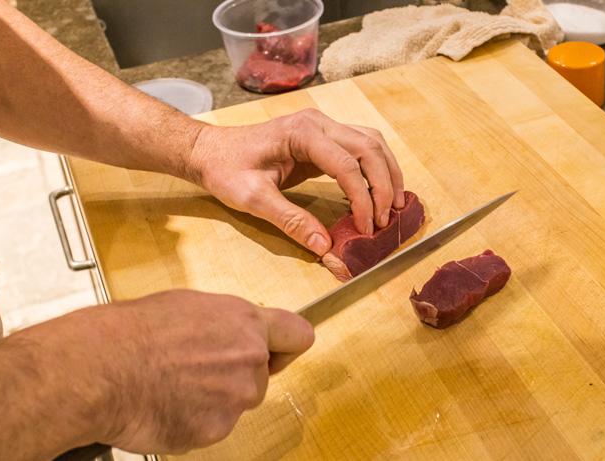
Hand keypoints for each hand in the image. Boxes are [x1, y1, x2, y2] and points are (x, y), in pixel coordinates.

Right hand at [59, 290, 313, 453]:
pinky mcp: (214, 431)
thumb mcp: (187, 305)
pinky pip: (211, 427)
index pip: (298, 336)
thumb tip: (227, 332)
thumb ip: (223, 323)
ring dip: (212, 400)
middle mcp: (250, 361)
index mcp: (246, 323)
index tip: (276, 353)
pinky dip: (191, 421)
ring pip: (234, 404)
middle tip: (192, 369)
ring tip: (171, 385)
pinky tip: (163, 404)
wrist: (100, 369)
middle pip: (259, 377)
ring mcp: (234, 399)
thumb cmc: (133, 331)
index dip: (286, 347)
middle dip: (234, 377)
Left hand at [184, 108, 404, 254]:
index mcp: (302, 133)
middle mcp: (318, 123)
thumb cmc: (226, 170)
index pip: (348, 164)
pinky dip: (375, 168)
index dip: (363, 198)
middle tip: (387, 219)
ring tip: (394, 205)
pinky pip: (360, 147)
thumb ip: (291, 221)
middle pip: (369, 147)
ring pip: (371, 142)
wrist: (211, 151)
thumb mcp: (253, 199)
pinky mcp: (323, 137)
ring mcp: (322, 126)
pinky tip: (378, 192)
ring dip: (387, 172)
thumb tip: (324, 247)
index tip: (366, 227)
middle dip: (384, 184)